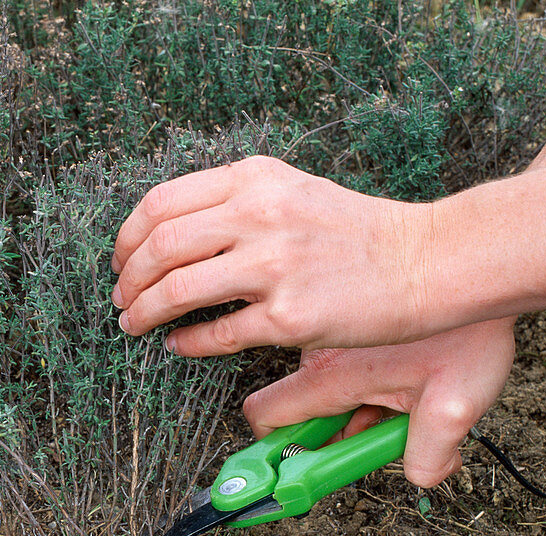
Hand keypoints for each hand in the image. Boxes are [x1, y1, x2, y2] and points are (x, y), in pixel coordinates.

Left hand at [112, 156, 435, 355]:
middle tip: (119, 298)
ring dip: (143, 313)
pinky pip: (216, 334)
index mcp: (254, 180)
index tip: (119, 259)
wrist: (426, 261)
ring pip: (176, 291)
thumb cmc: (356, 232)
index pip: (161, 204)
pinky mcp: (290, 317)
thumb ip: (235, 200)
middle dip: (126, 279)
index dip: (127, 237)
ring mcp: (274, 267)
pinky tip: (176, 345)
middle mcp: (259, 216)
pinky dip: (184, 343)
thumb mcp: (292, 190)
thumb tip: (170, 232)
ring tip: (134, 324)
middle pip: (159, 247)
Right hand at [241, 317, 515, 487]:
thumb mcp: (456, 405)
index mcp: (331, 374)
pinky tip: (411, 373)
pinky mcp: (351, 323)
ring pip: (331, 390)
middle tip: (386, 430)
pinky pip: (346, 365)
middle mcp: (321, 353)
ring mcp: (333, 335)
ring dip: (362, 405)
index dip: (275, 450)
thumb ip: (428, 455)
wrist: (481, 266)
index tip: (294, 472)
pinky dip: (372, 380)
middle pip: (305, 411)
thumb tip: (420, 475)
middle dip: (340, 432)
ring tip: (412, 393)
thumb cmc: (471, 329)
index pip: (266, 416)